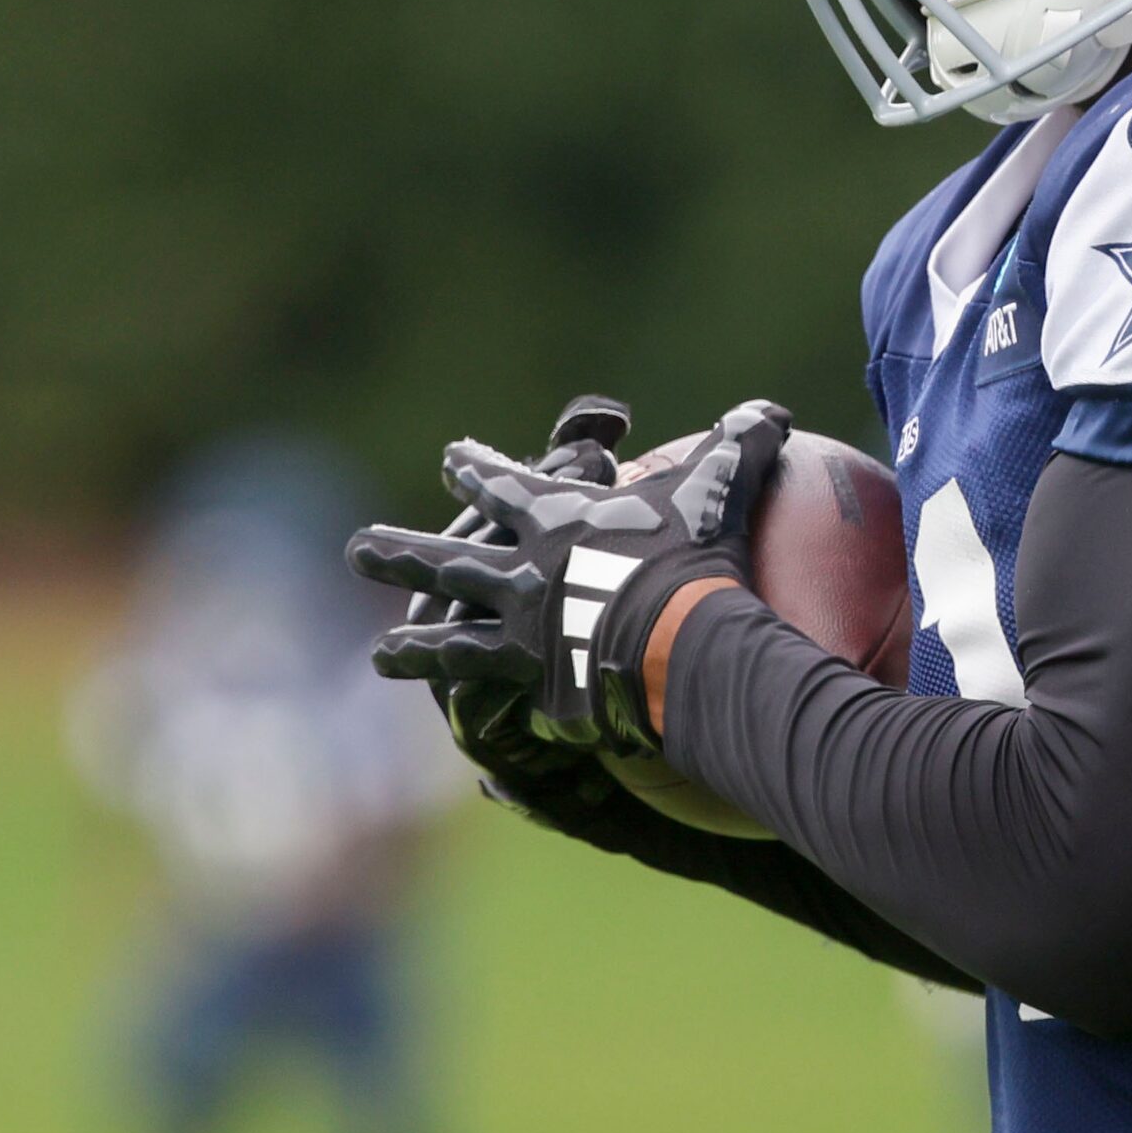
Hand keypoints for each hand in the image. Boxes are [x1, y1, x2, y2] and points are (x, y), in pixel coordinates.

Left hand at [348, 398, 791, 755]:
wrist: (675, 636)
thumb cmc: (695, 553)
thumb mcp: (720, 483)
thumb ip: (741, 443)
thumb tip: (774, 409)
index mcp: (554, 519)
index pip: (506, 484)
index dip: (477, 469)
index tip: (450, 457)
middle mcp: (520, 574)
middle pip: (450, 560)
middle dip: (402, 554)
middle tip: (358, 549)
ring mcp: (518, 634)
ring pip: (452, 637)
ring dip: (416, 645)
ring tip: (379, 654)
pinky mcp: (532, 688)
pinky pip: (493, 699)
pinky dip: (474, 708)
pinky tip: (452, 723)